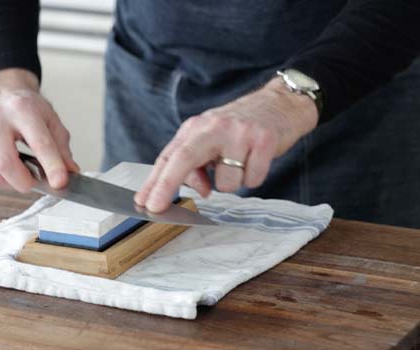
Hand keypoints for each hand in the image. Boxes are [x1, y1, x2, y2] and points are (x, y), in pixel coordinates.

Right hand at [0, 68, 78, 191]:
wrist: (0, 92)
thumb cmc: (27, 108)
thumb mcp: (51, 120)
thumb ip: (62, 148)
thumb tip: (70, 172)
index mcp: (23, 109)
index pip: (39, 143)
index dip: (52, 166)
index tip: (60, 183)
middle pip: (6, 163)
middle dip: (24, 182)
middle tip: (34, 183)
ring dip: (10, 182)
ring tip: (20, 173)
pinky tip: (2, 164)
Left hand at [134, 77, 318, 211]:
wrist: (281, 103)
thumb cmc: (240, 128)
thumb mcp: (212, 140)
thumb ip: (198, 165)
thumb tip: (199, 190)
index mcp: (196, 128)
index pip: (169, 156)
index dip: (154, 181)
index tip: (143, 202)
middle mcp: (214, 127)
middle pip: (184, 159)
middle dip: (166, 186)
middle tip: (156, 207)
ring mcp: (239, 133)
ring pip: (225, 182)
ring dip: (233, 182)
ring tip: (242, 162)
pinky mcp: (264, 140)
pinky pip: (252, 180)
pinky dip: (254, 177)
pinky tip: (258, 159)